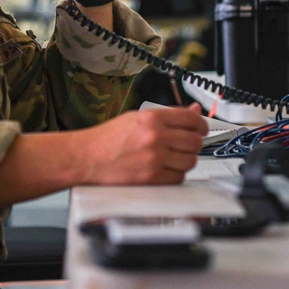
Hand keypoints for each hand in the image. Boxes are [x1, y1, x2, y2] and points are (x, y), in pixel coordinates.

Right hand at [82, 104, 207, 184]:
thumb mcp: (137, 117)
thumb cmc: (108, 138)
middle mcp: (155, 137)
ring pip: (190, 161)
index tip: (200, 128)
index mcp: (152, 118)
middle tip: (186, 144)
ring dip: (185, 160)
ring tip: (173, 157)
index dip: (201, 124)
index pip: (191, 119)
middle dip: (194, 143)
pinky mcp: (151, 178)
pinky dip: (176, 174)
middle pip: (195, 141)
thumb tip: (194, 110)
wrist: (87, 157)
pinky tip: (165, 168)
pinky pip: (178, 178)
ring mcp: (154, 159)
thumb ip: (168, 115)